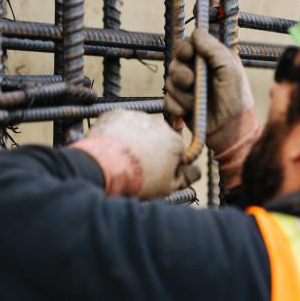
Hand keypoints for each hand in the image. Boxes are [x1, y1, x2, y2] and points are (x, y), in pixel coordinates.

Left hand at [73, 109, 199, 198]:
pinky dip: (116, 131)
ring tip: (121, 156)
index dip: (165, 160)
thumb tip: (196, 171)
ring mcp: (137, 116)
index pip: (174, 149)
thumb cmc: (137, 180)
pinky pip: (119, 121)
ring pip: (138, 127)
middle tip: (136, 164)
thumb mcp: (167, 187)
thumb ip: (186, 177)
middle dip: (150, 147)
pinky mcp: (117, 113)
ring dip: (134, 138)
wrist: (103, 168)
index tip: (154, 169)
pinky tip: (111, 146)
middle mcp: (160, 124)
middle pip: (157, 135)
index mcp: (175, 142)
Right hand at [164, 27, 255, 153]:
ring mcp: (188, 88)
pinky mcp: (180, 104)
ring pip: (169, 80)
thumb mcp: (230, 72)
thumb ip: (215, 50)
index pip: (189, 44)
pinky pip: (167, 99)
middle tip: (190, 82)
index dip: (186, 49)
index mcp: (212, 60)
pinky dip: (177, 106)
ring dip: (182, 93)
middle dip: (181, 72)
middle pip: (176, 60)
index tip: (190, 55)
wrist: (229, 132)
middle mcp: (198, 71)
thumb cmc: (235, 101)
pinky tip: (189, 112)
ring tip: (196, 102)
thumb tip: (197, 31)